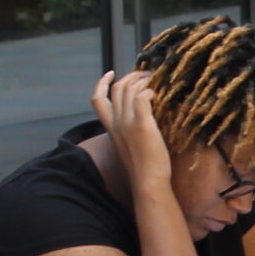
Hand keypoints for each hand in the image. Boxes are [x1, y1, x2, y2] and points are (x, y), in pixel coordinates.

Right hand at [93, 70, 172, 188]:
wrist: (148, 182)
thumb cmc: (144, 168)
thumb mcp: (129, 146)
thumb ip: (128, 130)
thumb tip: (142, 118)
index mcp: (111, 128)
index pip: (96, 100)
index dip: (101, 83)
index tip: (110, 73)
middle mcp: (116, 123)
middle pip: (116, 88)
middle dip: (131, 76)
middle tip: (147, 74)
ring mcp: (127, 123)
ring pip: (129, 89)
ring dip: (143, 80)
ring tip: (155, 80)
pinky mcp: (142, 125)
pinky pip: (142, 97)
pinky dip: (149, 91)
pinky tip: (158, 95)